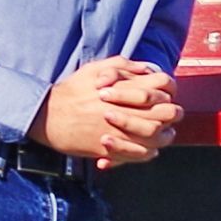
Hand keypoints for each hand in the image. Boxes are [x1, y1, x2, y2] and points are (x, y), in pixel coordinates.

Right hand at [37, 57, 183, 168]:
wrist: (49, 115)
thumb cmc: (72, 90)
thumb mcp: (96, 69)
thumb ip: (123, 66)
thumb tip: (147, 68)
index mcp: (124, 86)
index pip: (163, 85)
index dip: (168, 90)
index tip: (165, 95)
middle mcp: (125, 108)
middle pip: (166, 112)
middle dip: (171, 113)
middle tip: (169, 116)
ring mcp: (118, 130)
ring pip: (156, 135)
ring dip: (163, 135)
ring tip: (162, 134)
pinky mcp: (110, 148)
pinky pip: (139, 154)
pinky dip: (148, 152)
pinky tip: (149, 149)